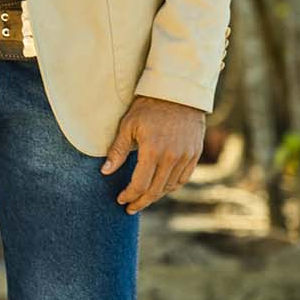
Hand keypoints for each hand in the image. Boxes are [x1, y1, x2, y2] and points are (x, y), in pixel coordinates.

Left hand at [101, 95, 204, 213]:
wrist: (178, 92)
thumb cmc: (148, 107)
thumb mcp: (128, 125)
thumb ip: (118, 151)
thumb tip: (105, 172)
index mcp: (152, 150)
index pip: (140, 184)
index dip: (129, 195)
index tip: (120, 200)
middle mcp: (171, 157)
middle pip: (155, 191)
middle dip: (141, 202)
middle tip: (130, 208)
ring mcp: (186, 156)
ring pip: (170, 187)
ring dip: (156, 196)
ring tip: (143, 198)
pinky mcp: (195, 154)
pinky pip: (183, 178)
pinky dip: (171, 187)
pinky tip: (161, 188)